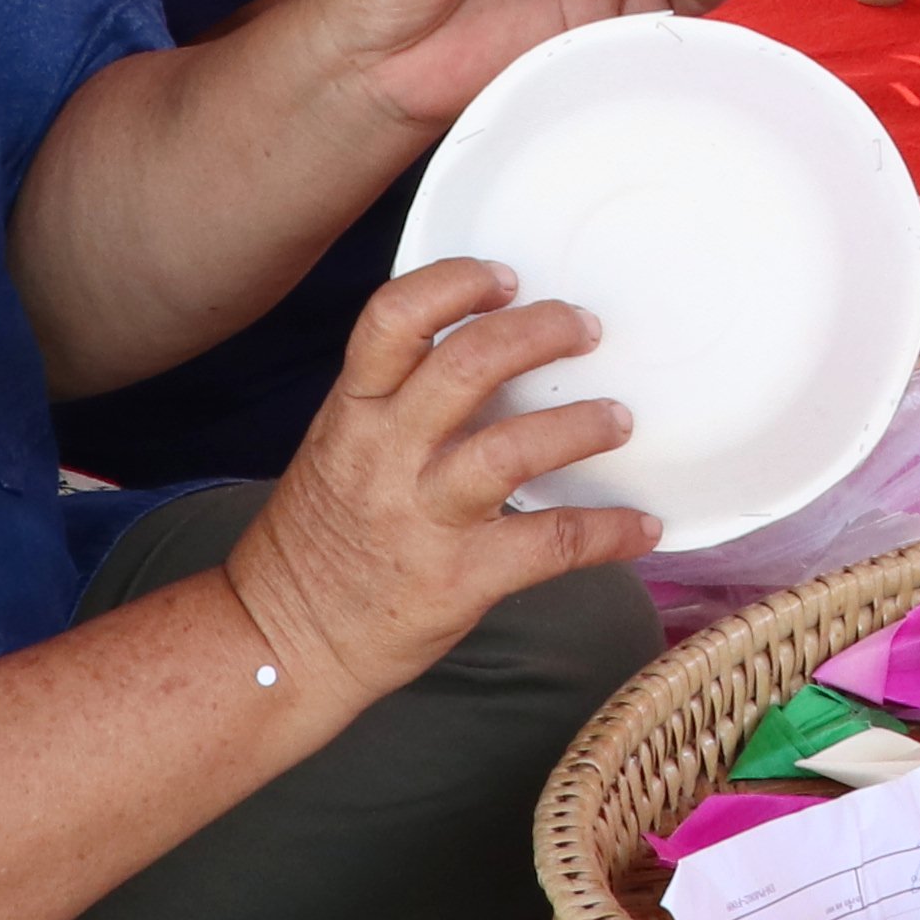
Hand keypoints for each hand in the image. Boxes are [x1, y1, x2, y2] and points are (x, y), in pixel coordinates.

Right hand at [225, 259, 654, 696]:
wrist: (280, 641)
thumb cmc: (318, 541)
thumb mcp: (336, 449)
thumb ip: (396, 403)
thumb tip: (484, 358)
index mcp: (352, 413)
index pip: (392, 318)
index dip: (455, 283)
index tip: (505, 277)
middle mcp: (384, 454)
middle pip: (468, 365)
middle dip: (539, 332)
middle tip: (586, 328)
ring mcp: (422, 518)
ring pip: (512, 450)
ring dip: (580, 426)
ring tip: (619, 419)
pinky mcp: (457, 580)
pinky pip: (548, 544)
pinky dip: (607, 531)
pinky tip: (640, 528)